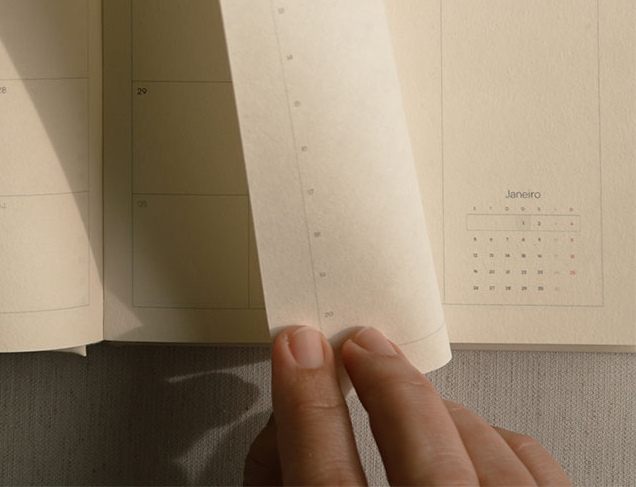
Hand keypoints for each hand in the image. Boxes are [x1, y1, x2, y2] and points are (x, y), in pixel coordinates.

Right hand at [244, 324, 571, 485]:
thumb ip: (284, 479)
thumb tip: (278, 425)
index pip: (324, 475)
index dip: (305, 400)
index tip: (297, 347)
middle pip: (416, 444)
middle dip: (383, 380)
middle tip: (357, 344)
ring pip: (483, 450)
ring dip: (439, 411)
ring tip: (407, 394)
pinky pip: (538, 473)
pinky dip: (501, 443)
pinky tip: (472, 435)